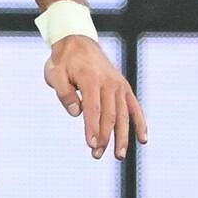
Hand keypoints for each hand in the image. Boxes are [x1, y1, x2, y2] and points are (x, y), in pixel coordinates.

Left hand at [44, 36, 147, 160]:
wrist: (78, 42)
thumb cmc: (63, 62)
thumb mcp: (54, 74)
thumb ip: (64, 93)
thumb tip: (77, 113)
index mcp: (90, 78)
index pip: (93, 108)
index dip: (93, 128)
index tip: (91, 144)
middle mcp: (109, 82)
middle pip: (109, 115)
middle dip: (104, 137)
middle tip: (96, 154)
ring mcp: (119, 85)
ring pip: (123, 114)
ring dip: (122, 136)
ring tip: (118, 155)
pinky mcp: (124, 87)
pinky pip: (134, 107)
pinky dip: (140, 123)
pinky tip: (142, 139)